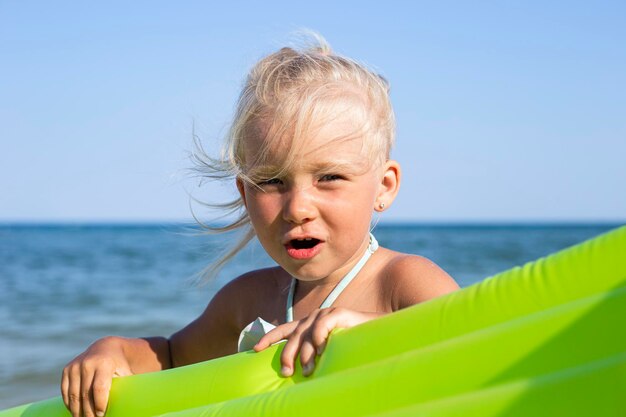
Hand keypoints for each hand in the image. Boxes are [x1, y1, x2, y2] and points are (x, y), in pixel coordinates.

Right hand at [61, 337, 132, 416]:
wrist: (105, 348)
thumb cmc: (119, 365)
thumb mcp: (125, 373)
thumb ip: (126, 387)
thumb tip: (130, 406)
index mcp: (104, 363)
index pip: (99, 388)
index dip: (99, 404)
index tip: (102, 414)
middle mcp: (88, 363)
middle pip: (85, 394)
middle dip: (88, 411)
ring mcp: (76, 366)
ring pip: (73, 395)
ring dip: (77, 410)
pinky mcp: (67, 369)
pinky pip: (65, 391)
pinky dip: (69, 403)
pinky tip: (75, 411)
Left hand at [253, 308, 380, 376]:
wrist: (376, 332)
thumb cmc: (350, 344)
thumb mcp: (327, 350)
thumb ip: (313, 355)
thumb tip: (298, 374)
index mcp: (307, 324)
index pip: (283, 329)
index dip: (269, 338)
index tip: (255, 350)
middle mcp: (313, 317)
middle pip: (292, 335)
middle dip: (287, 354)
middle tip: (286, 372)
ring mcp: (325, 314)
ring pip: (306, 333)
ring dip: (305, 353)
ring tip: (308, 370)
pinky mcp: (338, 313)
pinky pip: (322, 326)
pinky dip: (318, 338)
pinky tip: (321, 350)